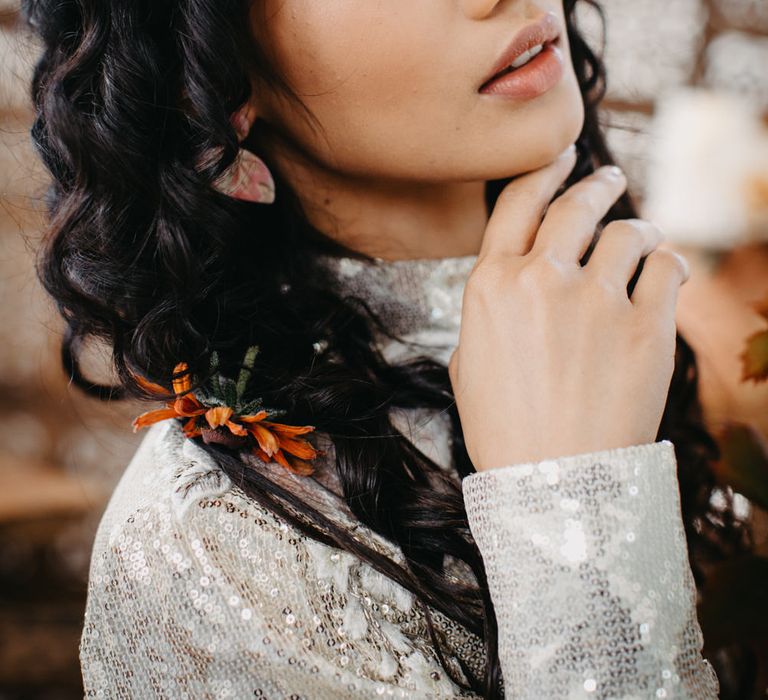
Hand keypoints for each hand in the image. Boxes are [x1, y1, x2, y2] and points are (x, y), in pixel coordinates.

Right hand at [449, 146, 689, 470]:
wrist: (551, 484)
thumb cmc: (503, 429)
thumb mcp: (467, 364)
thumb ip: (487, 314)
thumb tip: (511, 286)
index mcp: (490, 286)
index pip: (518, 203)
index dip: (544, 172)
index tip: (564, 157)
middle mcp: (539, 279)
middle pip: (576, 205)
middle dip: (596, 184)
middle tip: (610, 181)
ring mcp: (594, 300)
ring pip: (628, 232)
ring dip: (637, 230)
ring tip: (642, 241)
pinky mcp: (645, 326)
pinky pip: (667, 267)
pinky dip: (668, 264)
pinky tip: (664, 273)